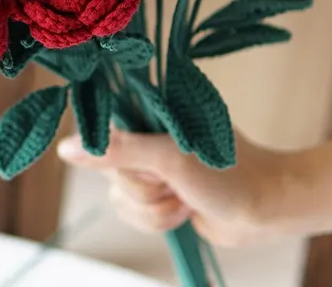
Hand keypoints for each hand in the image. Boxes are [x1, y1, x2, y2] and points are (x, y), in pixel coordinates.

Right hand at [58, 129, 288, 246]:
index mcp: (149, 111)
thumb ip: (119, 151)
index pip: (103, 127)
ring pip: (120, 197)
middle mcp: (145, 135)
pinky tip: (184, 210)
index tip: (145, 162)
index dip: (116, 152)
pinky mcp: (158, 194)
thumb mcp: (169, 157)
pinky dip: (158, 219)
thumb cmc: (226, 174)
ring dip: (154, 208)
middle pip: (110, 170)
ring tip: (184, 197)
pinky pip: (134, 214)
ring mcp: (151, 167)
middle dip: (145, 188)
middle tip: (175, 181)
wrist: (265, 209)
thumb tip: (66, 149)